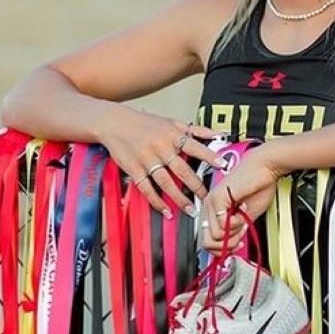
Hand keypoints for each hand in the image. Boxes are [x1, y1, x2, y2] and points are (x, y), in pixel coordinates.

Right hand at [98, 104, 227, 216]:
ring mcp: (146, 160)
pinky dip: (157, 201)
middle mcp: (160, 148)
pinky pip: (147, 189)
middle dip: (196, 186)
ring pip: (165, 182)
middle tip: (207, 198)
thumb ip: (196, 130)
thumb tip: (219, 134)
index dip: (209, 156)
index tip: (221, 165)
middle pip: (181, 170)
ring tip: (190, 210)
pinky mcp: (133, 170)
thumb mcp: (171, 122)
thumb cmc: (145, 122)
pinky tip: (166, 211)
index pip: (194, 147)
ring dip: (179, 198)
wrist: (113, 122)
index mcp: (171, 135)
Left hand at [200, 145, 282, 253]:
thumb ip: (235, 232)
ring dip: (235, 231)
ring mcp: (210, 202)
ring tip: (243, 216)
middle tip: (241, 233)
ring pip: (215, 237)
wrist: (265, 168)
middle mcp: (208, 206)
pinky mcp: (217, 198)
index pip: (207, 241)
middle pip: (206, 243)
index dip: (223, 249)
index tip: (237, 243)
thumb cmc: (258, 187)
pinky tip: (243, 210)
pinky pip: (222, 225)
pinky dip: (237, 223)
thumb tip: (229, 249)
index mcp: (213, 210)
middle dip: (227, 245)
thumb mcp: (246, 217)